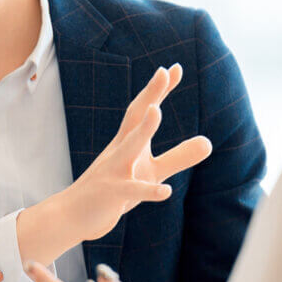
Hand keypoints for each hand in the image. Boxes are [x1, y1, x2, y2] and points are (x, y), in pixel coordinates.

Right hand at [62, 64, 212, 241]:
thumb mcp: (151, 171)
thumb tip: (209, 142)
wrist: (72, 214)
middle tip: (163, 71)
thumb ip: (179, 156)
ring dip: (142, 130)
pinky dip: (148, 191)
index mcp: (128, 140)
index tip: (174, 68)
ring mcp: (113, 171)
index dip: (159, 89)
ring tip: (156, 111)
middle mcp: (119, 149)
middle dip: (149, 94)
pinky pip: (131, 190)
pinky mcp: (111, 194)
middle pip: (134, 117)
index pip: (144, 109)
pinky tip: (166, 191)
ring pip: (129, 148)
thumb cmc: (114, 188)